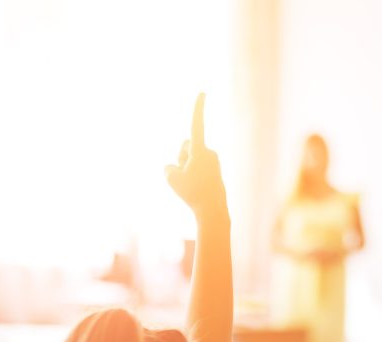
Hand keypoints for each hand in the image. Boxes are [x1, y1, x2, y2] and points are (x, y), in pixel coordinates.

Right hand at [165, 93, 227, 220]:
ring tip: (193, 185)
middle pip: (185, 148)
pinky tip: (198, 189)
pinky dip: (192, 178)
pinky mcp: (213, 171)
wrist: (212, 210)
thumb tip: (175, 166)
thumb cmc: (193, 193)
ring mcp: (212, 162)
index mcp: (200, 150)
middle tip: (188, 178)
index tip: (203, 92)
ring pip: (189, 160)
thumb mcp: (171, 178)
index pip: (196, 125)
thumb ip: (168, 167)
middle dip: (181, 158)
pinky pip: (194, 170)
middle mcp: (209, 152)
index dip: (198, 108)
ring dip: (186, 169)